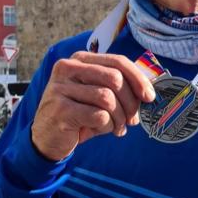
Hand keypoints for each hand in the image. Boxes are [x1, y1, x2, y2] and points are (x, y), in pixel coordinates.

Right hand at [31, 51, 155, 160]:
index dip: (138, 78)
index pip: (117, 61)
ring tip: (117, 127)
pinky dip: (107, 126)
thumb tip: (148, 90)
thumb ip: (118, 87)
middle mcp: (67, 68)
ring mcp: (61, 88)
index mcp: (79, 60)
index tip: (149, 97)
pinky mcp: (61, 110)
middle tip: (132, 119)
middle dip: (130, 102)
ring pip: (108, 98)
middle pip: (115, 78)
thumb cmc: (79, 114)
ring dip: (119, 117)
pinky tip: (101, 131)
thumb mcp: (97, 95)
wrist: (47, 138)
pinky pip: (98, 116)